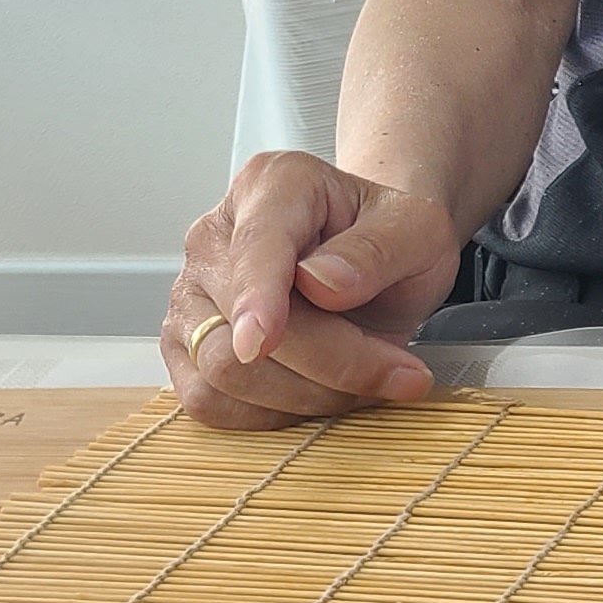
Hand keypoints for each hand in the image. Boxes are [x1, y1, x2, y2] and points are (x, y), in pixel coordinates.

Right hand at [163, 154, 452, 426]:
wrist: (373, 262)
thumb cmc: (389, 238)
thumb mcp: (418, 228)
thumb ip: (378, 249)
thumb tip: (321, 283)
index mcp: (270, 187)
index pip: (254, 247)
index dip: (257, 298)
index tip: (260, 341)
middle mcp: (213, 238)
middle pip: (241, 328)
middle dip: (329, 365)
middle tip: (403, 375)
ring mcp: (189, 296)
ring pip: (222, 375)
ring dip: (306, 396)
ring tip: (366, 381)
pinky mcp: (184, 349)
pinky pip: (210, 403)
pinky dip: (272, 415)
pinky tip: (321, 394)